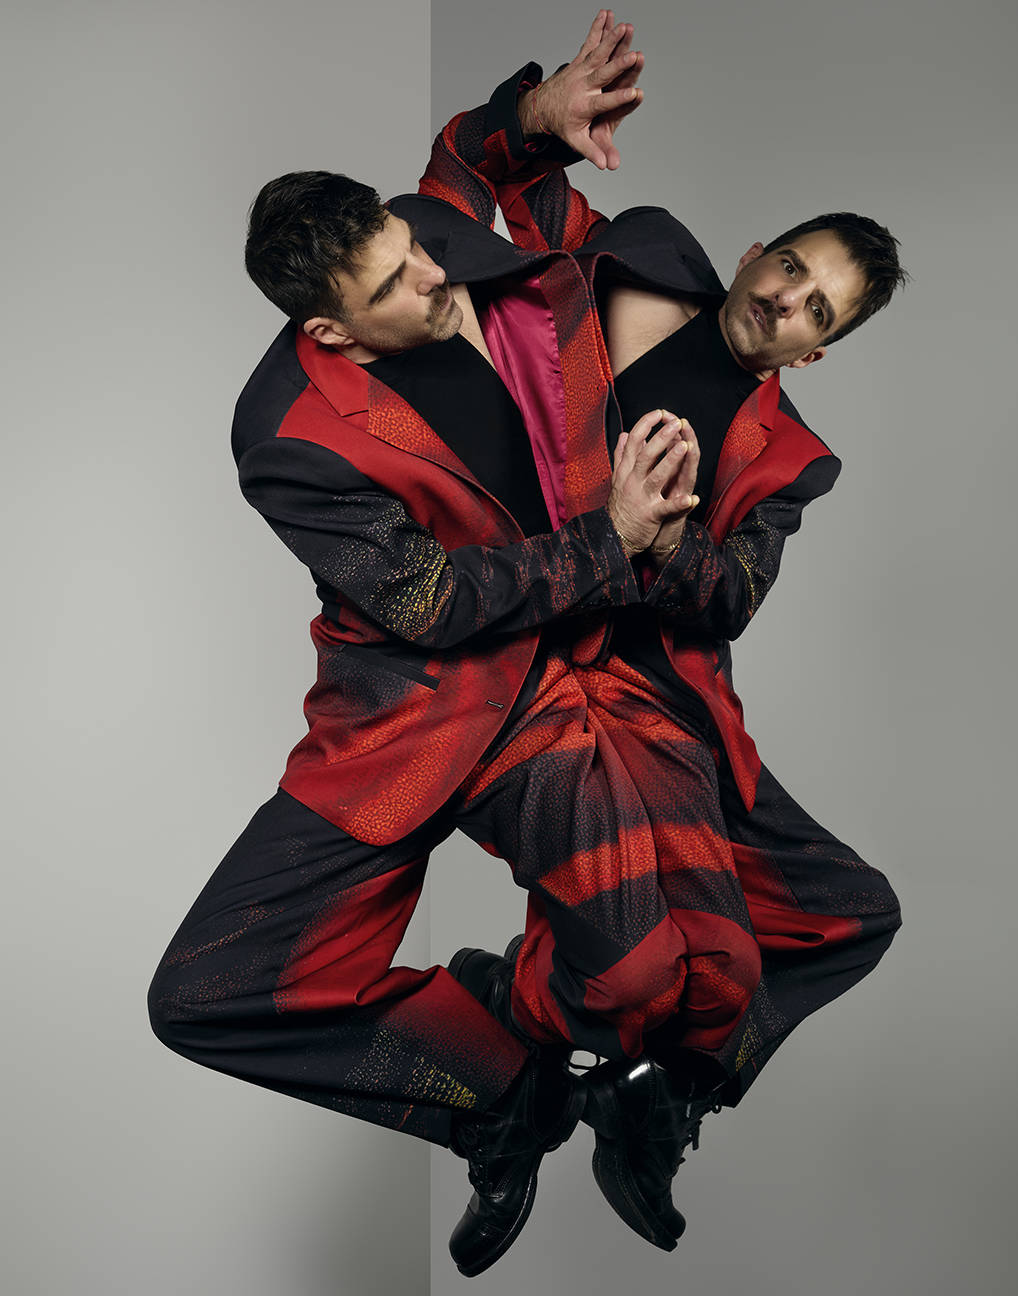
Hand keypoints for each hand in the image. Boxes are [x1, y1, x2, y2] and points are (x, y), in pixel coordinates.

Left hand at [520, 9, 643, 169]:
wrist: (541, 107)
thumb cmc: (563, 124)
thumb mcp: (575, 141)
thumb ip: (592, 152)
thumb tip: (606, 166)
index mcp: (585, 106)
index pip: (605, 103)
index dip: (620, 99)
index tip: (635, 94)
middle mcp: (583, 86)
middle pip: (604, 74)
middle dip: (619, 65)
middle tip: (635, 55)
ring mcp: (581, 70)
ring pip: (598, 53)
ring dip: (611, 39)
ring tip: (625, 26)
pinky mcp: (579, 59)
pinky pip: (589, 41)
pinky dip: (598, 27)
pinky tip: (607, 13)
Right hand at [608, 409, 692, 554]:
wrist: (613, 536)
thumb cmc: (620, 505)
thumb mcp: (618, 478)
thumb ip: (622, 456)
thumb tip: (624, 434)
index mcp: (626, 471)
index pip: (634, 442)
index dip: (645, 425)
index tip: (658, 413)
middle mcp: (632, 482)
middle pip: (646, 455)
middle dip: (661, 437)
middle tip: (676, 423)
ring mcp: (641, 498)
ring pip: (657, 476)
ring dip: (671, 461)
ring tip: (684, 446)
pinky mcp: (650, 515)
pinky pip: (666, 508)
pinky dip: (679, 504)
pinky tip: (692, 498)